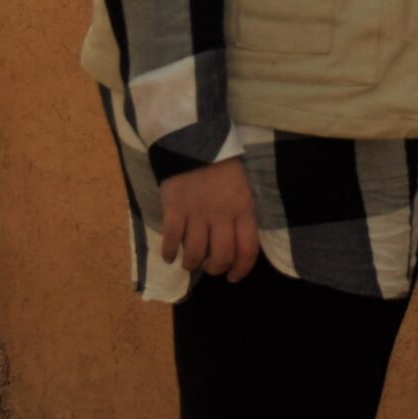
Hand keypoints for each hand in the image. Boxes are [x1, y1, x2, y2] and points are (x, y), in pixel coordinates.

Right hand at [158, 158, 260, 280]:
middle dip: (215, 268)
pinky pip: (172, 240)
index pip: (247, 249)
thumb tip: (235, 246)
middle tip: (209, 267)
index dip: (241, 269)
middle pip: (221, 256)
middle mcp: (222, 215)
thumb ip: (241, 216)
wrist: (194, 141)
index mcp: (243, 209)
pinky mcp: (174, 209)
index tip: (233, 277)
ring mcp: (197, 213)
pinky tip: (170, 256)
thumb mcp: (242, 189)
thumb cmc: (222, 166)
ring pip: (195, 252)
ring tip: (189, 263)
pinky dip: (170, 253)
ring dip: (192, 263)